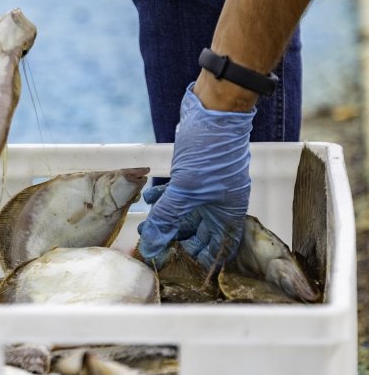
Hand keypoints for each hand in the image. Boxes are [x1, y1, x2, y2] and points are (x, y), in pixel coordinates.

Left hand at [138, 83, 254, 269]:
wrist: (213, 110)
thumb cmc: (209, 150)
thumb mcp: (186, 190)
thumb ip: (167, 218)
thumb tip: (150, 246)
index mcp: (228, 213)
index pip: (219, 248)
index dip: (200, 259)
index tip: (175, 264)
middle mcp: (219, 204)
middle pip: (197, 233)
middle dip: (174, 237)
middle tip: (152, 242)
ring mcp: (205, 188)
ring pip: (183, 213)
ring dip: (164, 216)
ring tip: (146, 221)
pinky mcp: (192, 174)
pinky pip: (177, 194)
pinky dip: (164, 196)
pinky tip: (150, 196)